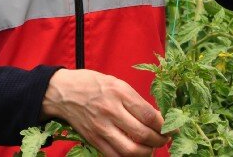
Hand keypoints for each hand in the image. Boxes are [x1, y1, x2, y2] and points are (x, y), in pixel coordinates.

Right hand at [41, 69, 168, 155]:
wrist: (61, 92)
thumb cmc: (91, 84)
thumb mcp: (116, 83)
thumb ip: (135, 101)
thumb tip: (157, 118)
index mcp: (119, 92)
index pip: (148, 115)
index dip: (164, 125)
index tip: (171, 128)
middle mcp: (110, 110)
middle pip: (143, 134)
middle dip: (160, 140)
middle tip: (164, 139)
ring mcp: (101, 127)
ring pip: (131, 150)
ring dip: (147, 153)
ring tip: (151, 148)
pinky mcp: (93, 139)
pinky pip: (115, 156)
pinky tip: (135, 153)